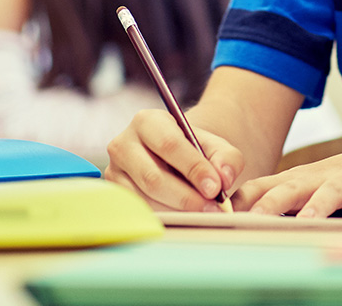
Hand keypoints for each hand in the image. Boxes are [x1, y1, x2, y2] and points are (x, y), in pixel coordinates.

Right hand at [104, 109, 241, 210]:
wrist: (172, 159)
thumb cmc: (193, 150)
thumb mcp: (214, 146)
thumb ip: (227, 158)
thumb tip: (224, 178)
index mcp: (147, 121)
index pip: (169, 145)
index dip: (193, 168)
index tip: (216, 188)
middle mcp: (123, 144)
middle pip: (153, 178)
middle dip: (186, 197)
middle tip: (212, 208)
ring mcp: (114, 172)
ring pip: (145, 200)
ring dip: (177, 211)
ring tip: (202, 213)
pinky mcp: (115, 196)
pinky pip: (139, 213)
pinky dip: (165, 218)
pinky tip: (184, 217)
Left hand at [234, 145, 341, 219]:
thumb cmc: (338, 183)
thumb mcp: (305, 190)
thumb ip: (276, 204)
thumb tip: (235, 222)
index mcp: (297, 180)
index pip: (263, 187)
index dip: (242, 201)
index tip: (221, 217)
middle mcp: (318, 178)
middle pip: (292, 188)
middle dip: (272, 203)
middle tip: (255, 219)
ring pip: (330, 191)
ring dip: (318, 205)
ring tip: (307, 220)